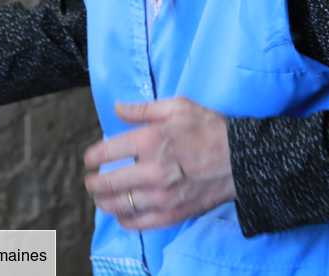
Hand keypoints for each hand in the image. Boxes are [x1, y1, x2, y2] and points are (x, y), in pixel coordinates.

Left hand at [83, 97, 235, 230]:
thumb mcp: (179, 106)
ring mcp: (161, 196)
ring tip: (102, 197)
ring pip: (118, 205)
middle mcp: (152, 171)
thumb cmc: (209, 128)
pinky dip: (123, 218)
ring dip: (103, 202)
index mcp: (151, 140)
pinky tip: (121, 212)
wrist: (240, 159)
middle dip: (93, 182)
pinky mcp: (171, 214)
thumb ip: (144, 109)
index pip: (106, 152)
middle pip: (107, 182)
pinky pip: (136, 222)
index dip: (91, 157)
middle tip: (91, 180)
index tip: (89, 160)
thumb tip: (117, 108)